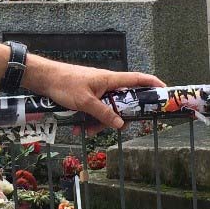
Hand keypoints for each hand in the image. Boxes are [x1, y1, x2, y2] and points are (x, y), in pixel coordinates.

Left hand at [23, 56, 163, 130]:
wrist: (44, 78)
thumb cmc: (65, 84)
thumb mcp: (85, 102)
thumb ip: (104, 113)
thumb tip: (121, 124)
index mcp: (110, 80)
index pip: (137, 79)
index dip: (153, 83)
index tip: (165, 90)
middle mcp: (106, 84)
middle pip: (122, 102)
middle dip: (117, 117)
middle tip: (113, 128)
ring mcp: (97, 90)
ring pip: (107, 109)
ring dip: (98, 122)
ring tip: (84, 130)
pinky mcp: (87, 95)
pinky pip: (95, 110)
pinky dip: (89, 119)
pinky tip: (77, 127)